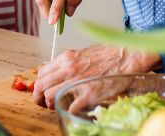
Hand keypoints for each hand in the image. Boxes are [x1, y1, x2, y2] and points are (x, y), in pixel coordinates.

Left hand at [32, 44, 159, 107]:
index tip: (41, 90)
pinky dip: (68, 110)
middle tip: (42, 102)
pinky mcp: (88, 94)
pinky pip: (69, 107)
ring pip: (50, 96)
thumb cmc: (108, 54)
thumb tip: (58, 73)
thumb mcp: (82, 54)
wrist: (127, 57)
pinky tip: (73, 108)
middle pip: (41, 85)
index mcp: (66, 58)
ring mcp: (77, 82)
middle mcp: (68, 69)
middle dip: (38, 96)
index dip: (39, 84)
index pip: (42, 73)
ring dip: (50, 104)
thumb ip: (68, 63)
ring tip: (56, 105)